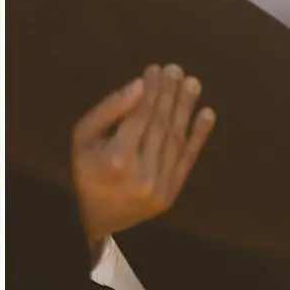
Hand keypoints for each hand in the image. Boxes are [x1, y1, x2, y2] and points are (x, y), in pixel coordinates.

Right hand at [71, 63, 214, 249]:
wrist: (97, 221)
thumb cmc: (86, 170)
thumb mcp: (83, 137)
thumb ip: (109, 109)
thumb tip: (138, 85)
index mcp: (116, 159)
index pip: (141, 116)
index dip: (151, 90)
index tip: (155, 69)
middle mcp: (141, 174)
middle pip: (160, 125)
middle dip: (170, 94)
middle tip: (177, 70)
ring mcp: (159, 187)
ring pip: (176, 139)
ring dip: (186, 108)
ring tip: (192, 83)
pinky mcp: (171, 194)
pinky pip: (187, 160)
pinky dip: (199, 135)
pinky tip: (207, 113)